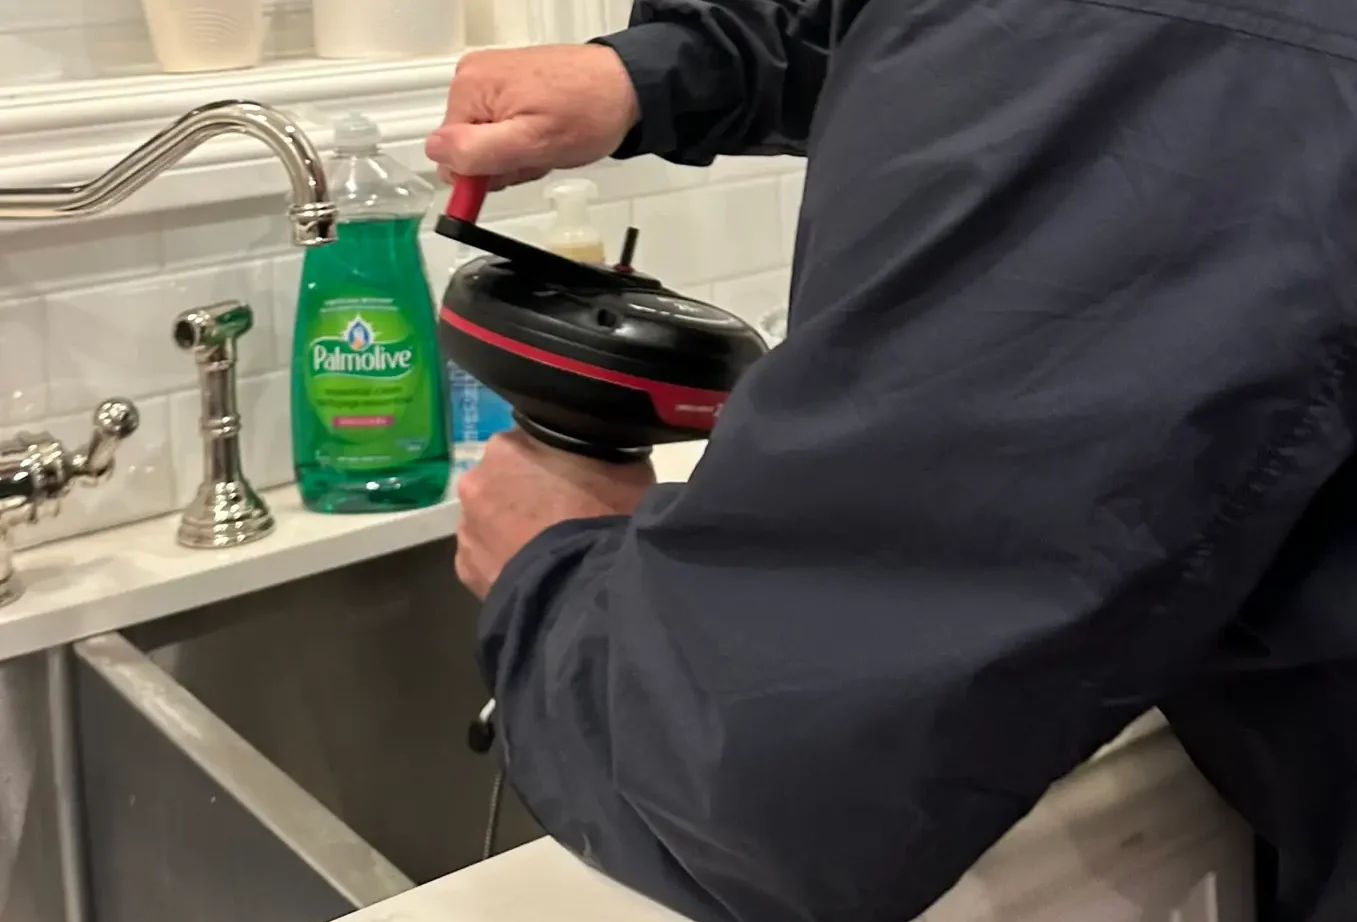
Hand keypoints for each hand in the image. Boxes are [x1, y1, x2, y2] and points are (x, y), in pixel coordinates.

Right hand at [426, 45, 640, 190]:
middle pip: (468, 147)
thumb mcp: (531, 143)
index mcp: (469, 87)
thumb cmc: (589, 109)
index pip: (449, 154)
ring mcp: (492, 78)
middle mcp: (474, 76)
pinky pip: (503, 128)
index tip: (512, 169)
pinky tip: (545, 132)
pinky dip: (524, 139)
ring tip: (545, 140)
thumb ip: (477, 152)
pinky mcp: (510, 84)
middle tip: (536, 153)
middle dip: (502, 162)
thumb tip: (438, 155)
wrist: (626, 87)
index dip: (483, 172)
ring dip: (516, 153)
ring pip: (487, 141)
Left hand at [455, 429, 655, 596]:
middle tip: (561, 516)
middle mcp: (476, 481)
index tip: (572, 480)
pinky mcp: (467, 572)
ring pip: (490, 522)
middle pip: (502, 482)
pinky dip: (505, 563)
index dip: (551, 463)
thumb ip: (593, 454)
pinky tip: (534, 573)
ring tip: (547, 550)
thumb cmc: (607, 516)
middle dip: (525, 495)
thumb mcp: (622, 465)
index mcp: (506, 446)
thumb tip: (595, 458)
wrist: (588, 585)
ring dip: (511, 530)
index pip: (526, 445)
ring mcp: (467, 529)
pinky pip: (487, 560)